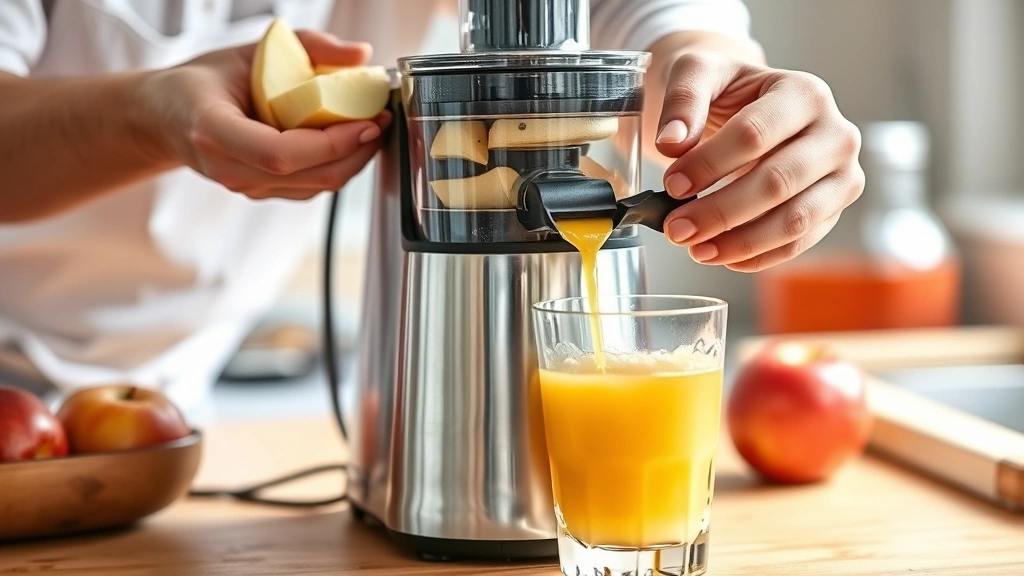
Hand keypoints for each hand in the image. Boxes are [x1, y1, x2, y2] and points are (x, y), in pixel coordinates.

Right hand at [140, 30, 389, 199]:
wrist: (164, 117)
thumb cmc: (201, 82)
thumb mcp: (249, 50)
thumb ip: (307, 46)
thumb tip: (360, 54)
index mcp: (214, 132)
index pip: (283, 154)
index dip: (333, 143)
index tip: (367, 120)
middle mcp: (230, 168)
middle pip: (310, 176)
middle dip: (357, 151)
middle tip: (381, 119)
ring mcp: (245, 186)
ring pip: (316, 187)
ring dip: (353, 160)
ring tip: (371, 127)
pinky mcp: (260, 192)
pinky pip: (309, 186)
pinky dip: (337, 165)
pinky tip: (349, 141)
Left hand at [655, 52, 863, 271]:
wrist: (750, 105)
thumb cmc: (727, 90)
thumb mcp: (699, 72)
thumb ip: (683, 99)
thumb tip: (671, 143)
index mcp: (804, 93)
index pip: (754, 135)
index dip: (709, 164)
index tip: (672, 185)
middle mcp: (835, 134)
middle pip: (776, 183)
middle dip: (720, 212)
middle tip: (676, 228)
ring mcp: (841, 175)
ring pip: (794, 220)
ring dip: (740, 241)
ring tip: (696, 249)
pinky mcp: (834, 209)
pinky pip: (798, 242)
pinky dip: (757, 255)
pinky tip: (721, 256)